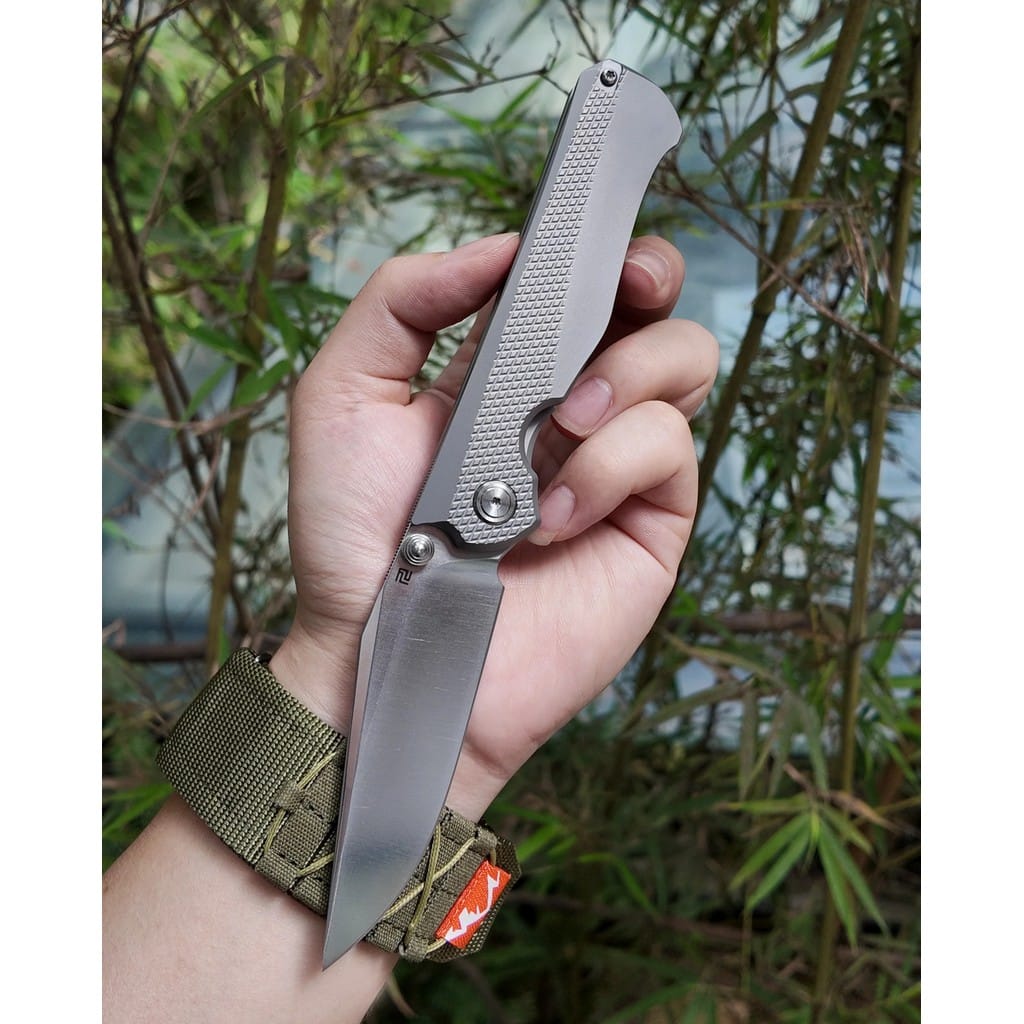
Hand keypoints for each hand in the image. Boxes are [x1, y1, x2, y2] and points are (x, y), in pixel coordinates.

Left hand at [270, 232, 717, 816]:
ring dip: (626, 375)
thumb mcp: (342, 396)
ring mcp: (613, 463)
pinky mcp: (646, 521)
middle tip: (622, 295)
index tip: (598, 240)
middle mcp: (569, 407)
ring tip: (556, 430)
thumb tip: (497, 248)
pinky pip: (668, 450)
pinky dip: (608, 467)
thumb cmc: (353, 537)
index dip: (604, 249)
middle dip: (649, 281)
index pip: (579, 284)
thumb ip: (403, 301)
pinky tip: (549, 517)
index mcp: (506, 368)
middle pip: (653, 310)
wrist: (384, 652)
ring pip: (685, 364)